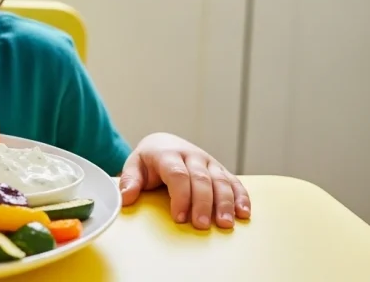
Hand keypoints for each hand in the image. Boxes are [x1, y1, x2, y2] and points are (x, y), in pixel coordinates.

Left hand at [118, 132, 250, 229]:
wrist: (164, 143)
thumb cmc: (149, 160)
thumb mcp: (134, 165)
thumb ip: (129, 180)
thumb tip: (126, 198)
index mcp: (168, 154)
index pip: (177, 174)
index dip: (180, 196)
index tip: (179, 217)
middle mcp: (192, 156)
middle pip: (201, 180)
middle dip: (202, 204)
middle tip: (200, 226)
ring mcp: (209, 162)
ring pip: (221, 181)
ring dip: (224, 203)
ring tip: (224, 224)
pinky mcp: (220, 170)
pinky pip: (234, 182)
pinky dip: (241, 197)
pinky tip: (243, 214)